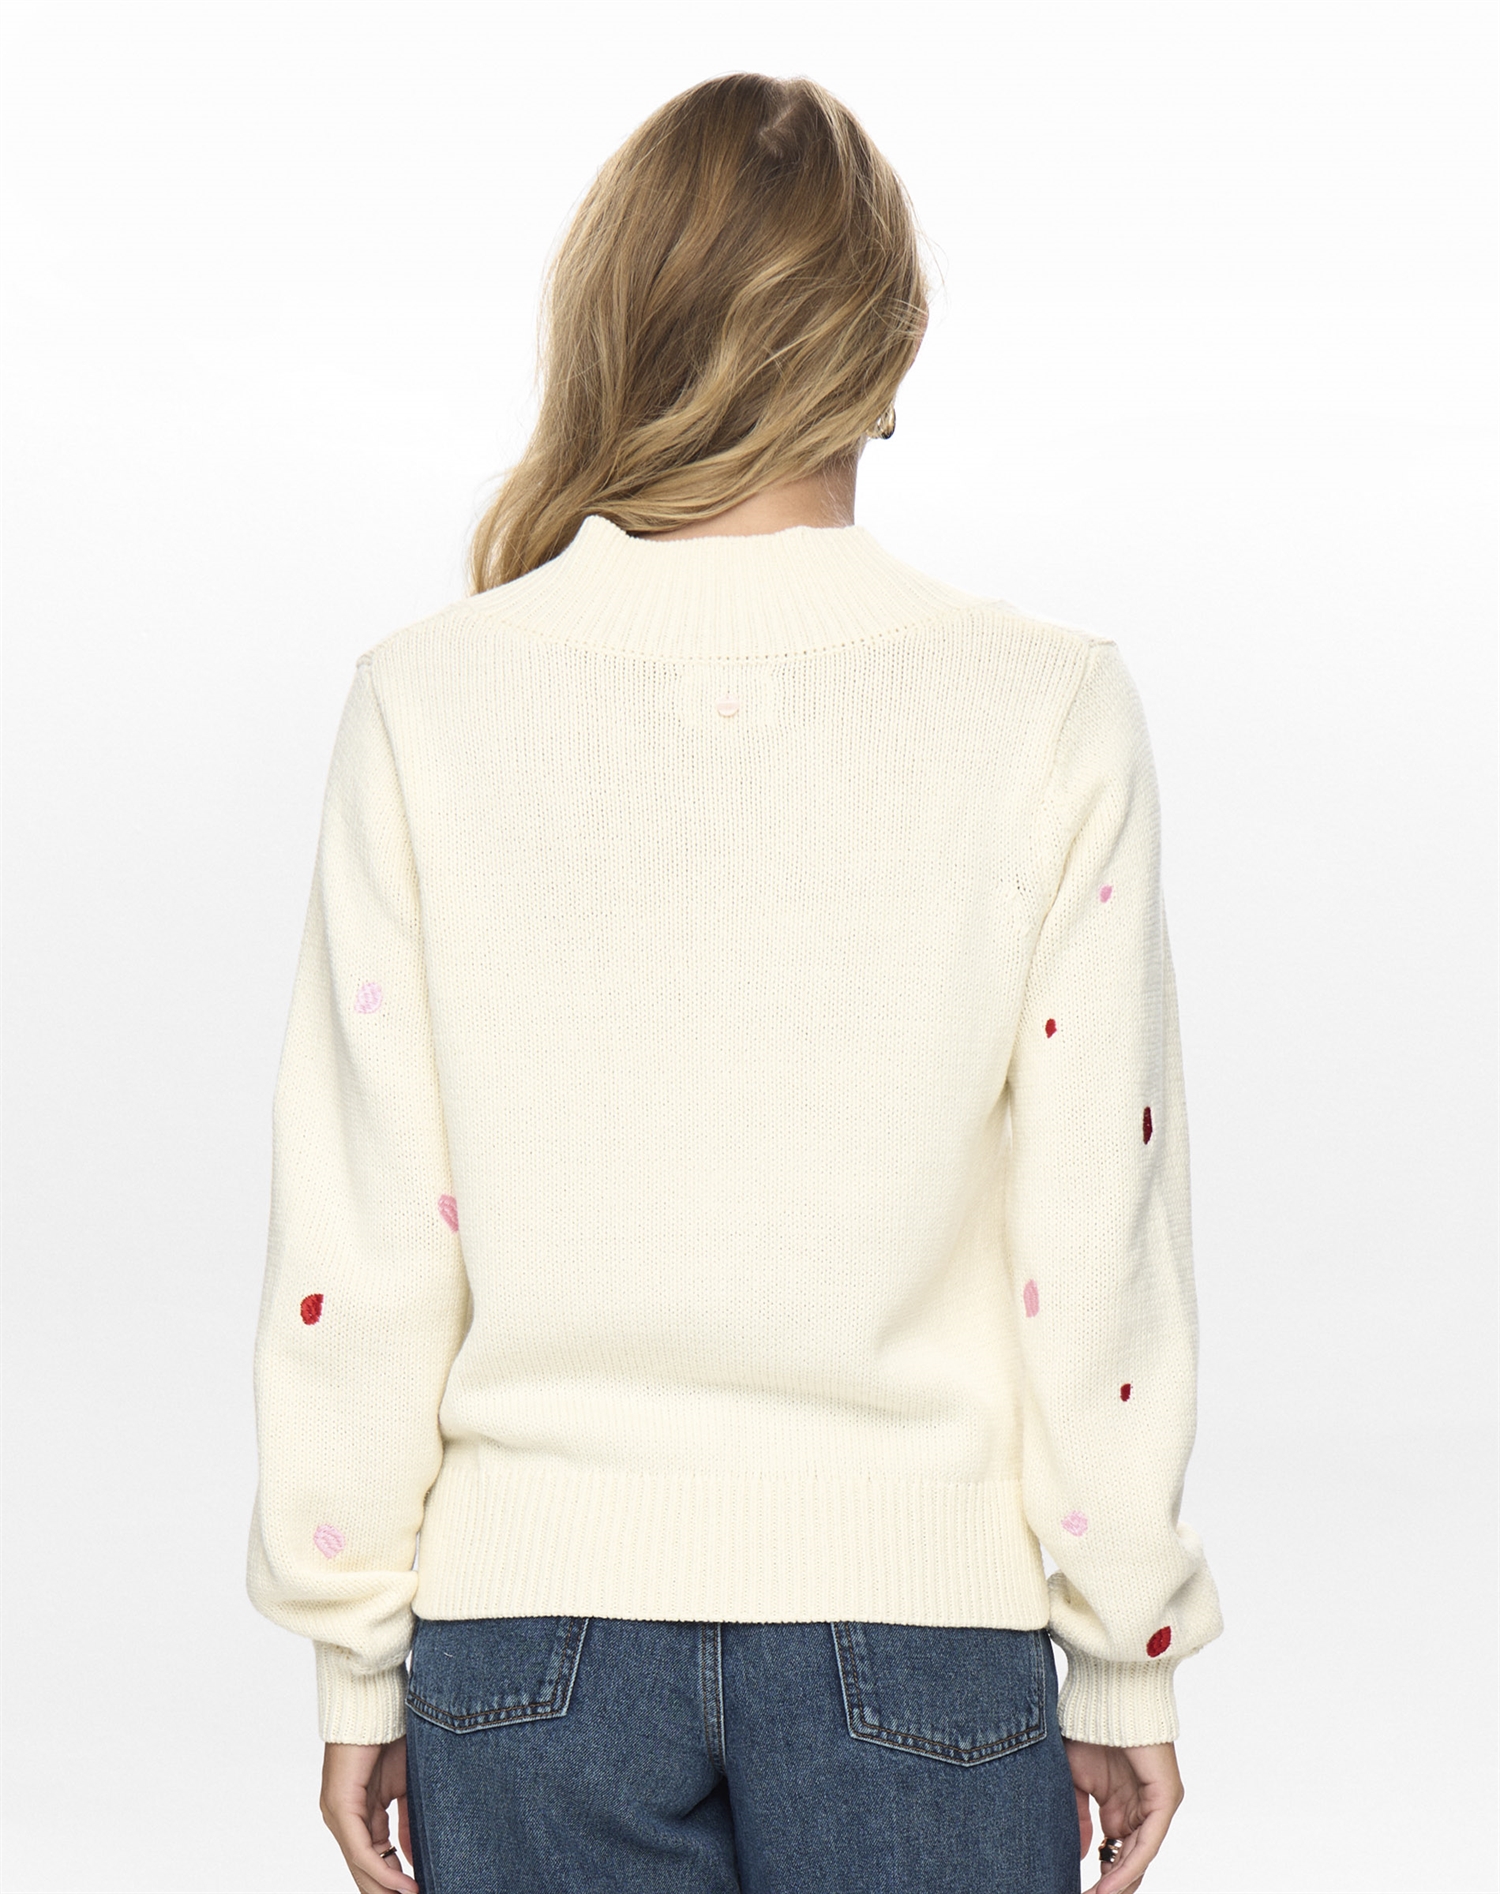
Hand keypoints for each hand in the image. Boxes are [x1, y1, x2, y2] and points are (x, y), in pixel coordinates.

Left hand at [320, 1739, 419, 1892]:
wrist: (375, 1703)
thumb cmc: (390, 1735)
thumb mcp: (403, 1787)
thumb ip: (405, 1820)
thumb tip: (414, 1853)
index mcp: (356, 1811)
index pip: (372, 1856)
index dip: (392, 1878)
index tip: (416, 1890)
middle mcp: (341, 1817)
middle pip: (363, 1867)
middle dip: (386, 1889)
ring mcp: (338, 1813)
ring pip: (360, 1864)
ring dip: (385, 1887)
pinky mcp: (340, 1807)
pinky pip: (360, 1849)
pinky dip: (381, 1869)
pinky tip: (401, 1884)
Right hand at [1064, 1738, 1183, 1893]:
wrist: (1106, 1695)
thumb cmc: (1088, 1728)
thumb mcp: (1075, 1780)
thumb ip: (1077, 1818)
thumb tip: (1079, 1855)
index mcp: (1121, 1808)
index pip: (1114, 1854)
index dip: (1099, 1878)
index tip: (1077, 1891)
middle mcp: (1141, 1811)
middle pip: (1130, 1863)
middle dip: (1110, 1887)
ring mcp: (1156, 1807)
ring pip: (1140, 1859)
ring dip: (1118, 1885)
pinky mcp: (1165, 1800)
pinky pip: (1148, 1843)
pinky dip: (1128, 1867)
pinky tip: (1110, 1885)